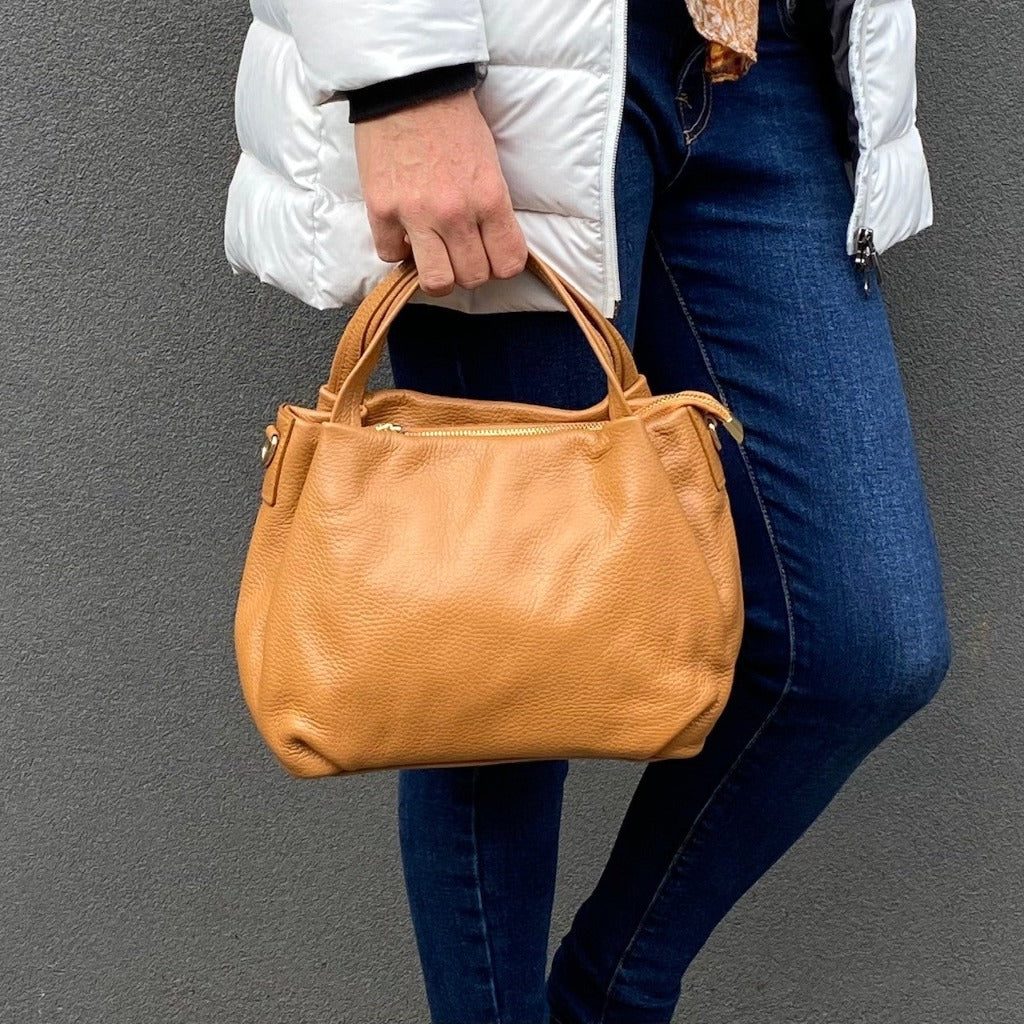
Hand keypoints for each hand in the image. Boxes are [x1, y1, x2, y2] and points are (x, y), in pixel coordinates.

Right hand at [354, 89, 528, 296]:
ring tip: (433, 254)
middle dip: (469, 270)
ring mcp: (416, 215)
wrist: (408, 84)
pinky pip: (391, 256)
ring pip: (436, 281)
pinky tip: (402, 231)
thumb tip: (490, 243)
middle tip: (460, 252)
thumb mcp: (490, 163)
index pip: (508, 263)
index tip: (491, 255)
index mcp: (489, 199)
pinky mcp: (381, 210)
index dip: (501, 265)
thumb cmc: (453, 120)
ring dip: (436, 273)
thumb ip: (491, 207)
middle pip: (472, 278)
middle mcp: (455, 213)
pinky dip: (397, 249)